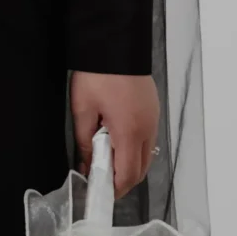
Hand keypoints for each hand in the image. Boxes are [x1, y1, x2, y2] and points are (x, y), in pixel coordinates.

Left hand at [70, 71, 158, 200]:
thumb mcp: (83, 108)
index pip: (126, 174)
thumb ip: (84, 141)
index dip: (114, 189)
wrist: (115, 42)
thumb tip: (85, 164)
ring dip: (128, 164)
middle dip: (121, 180)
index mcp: (129, 132)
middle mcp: (147, 129)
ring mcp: (153, 120)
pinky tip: (116, 142)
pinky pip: (147, 140)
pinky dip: (134, 149)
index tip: (99, 193)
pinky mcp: (153, 110)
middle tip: (99, 179)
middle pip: (139, 170)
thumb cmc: (98, 73)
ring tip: (104, 159)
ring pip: (146, 156)